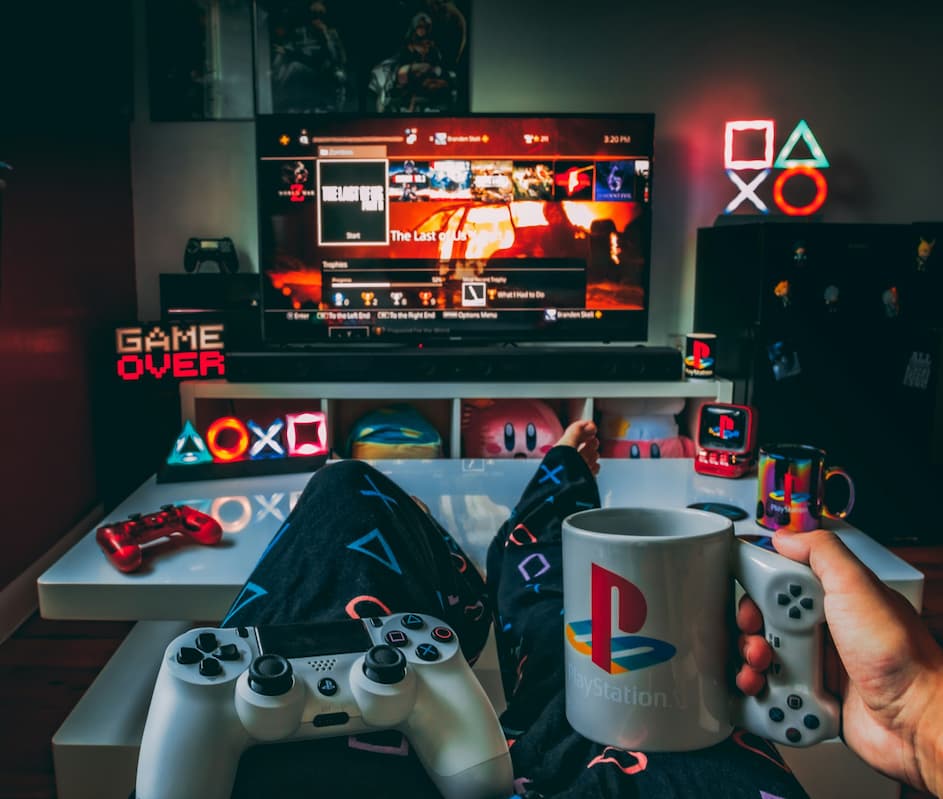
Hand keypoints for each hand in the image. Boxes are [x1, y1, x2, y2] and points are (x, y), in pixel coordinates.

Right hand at [766, 529, 942, 793]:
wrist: (917, 722)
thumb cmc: (900, 657)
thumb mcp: (858, 587)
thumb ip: (823, 553)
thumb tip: (786, 537)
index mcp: (833, 598)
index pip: (779, 583)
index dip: (758, 592)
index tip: (753, 604)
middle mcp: (824, 630)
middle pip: (764, 622)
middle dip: (752, 633)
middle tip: (760, 642)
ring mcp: (819, 665)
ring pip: (764, 659)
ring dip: (753, 667)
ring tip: (763, 673)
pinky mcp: (813, 697)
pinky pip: (774, 693)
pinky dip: (765, 697)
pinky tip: (772, 696)